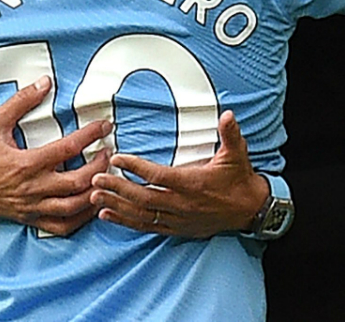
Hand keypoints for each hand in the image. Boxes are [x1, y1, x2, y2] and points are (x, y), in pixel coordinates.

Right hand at [0, 76, 110, 236]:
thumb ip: (21, 102)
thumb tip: (45, 82)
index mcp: (26, 163)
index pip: (68, 148)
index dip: (91, 135)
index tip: (105, 125)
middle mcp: (33, 188)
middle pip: (79, 182)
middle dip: (100, 167)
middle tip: (109, 151)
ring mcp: (33, 207)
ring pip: (74, 208)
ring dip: (96, 194)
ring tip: (107, 178)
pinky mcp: (31, 219)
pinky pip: (62, 226)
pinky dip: (81, 219)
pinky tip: (92, 206)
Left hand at [89, 110, 269, 237]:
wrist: (250, 210)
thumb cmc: (240, 179)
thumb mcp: (237, 154)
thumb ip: (230, 134)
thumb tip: (228, 115)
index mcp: (193, 183)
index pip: (159, 176)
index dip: (137, 168)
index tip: (118, 158)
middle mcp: (182, 204)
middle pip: (143, 198)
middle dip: (118, 188)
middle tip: (96, 179)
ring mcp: (178, 219)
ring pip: (141, 215)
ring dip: (117, 206)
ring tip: (94, 197)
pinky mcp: (176, 228)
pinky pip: (146, 227)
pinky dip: (126, 221)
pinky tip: (107, 215)